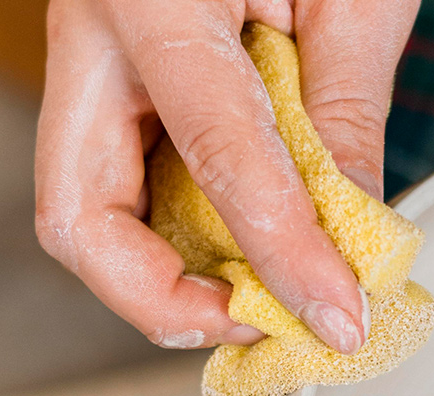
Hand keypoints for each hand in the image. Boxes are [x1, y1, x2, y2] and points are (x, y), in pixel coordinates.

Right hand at [35, 0, 418, 350]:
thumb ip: (345, 113)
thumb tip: (355, 239)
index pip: (216, 151)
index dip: (282, 254)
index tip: (339, 318)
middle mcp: (93, 35)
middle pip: (79, 218)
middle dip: (165, 301)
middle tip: (256, 323)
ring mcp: (93, 67)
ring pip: (91, 219)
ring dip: (174, 282)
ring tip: (263, 294)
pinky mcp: (114, 90)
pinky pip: (129, 195)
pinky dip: (186, 243)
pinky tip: (247, 250)